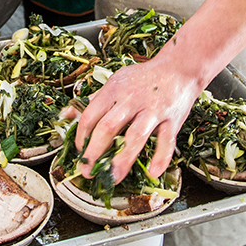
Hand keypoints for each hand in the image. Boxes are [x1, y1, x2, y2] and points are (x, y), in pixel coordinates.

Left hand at [76, 0, 245, 183]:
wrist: (179, 68)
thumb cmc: (143, 79)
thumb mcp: (115, 83)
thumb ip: (93, 101)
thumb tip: (66, 115)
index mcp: (113, 91)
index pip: (89, 116)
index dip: (81, 137)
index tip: (80, 152)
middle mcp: (131, 100)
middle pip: (108, 127)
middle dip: (95, 152)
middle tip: (87, 171)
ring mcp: (153, 110)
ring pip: (135, 136)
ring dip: (123, 159)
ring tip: (113, 177)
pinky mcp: (172, 119)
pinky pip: (166, 141)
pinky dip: (160, 157)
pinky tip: (153, 173)